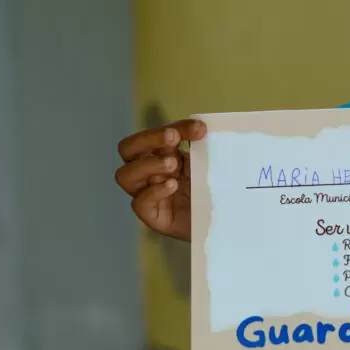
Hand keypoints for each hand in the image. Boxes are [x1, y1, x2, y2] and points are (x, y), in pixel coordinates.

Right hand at [114, 119, 206, 241]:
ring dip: (148, 164)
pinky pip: (139, 202)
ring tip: (173, 165)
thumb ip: (204, 148)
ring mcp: (148, 194)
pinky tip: (172, 186)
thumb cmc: (214, 191)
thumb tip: (204, 127)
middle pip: (128, 149)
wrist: (224, 223)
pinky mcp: (153, 216)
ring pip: (125, 175)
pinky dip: (154, 191)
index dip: (175, 127)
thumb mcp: (209, 165)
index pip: (157, 135)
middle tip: (174, 138)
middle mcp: (149, 173)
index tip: (200, 129)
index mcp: (162, 155)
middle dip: (149, 139)